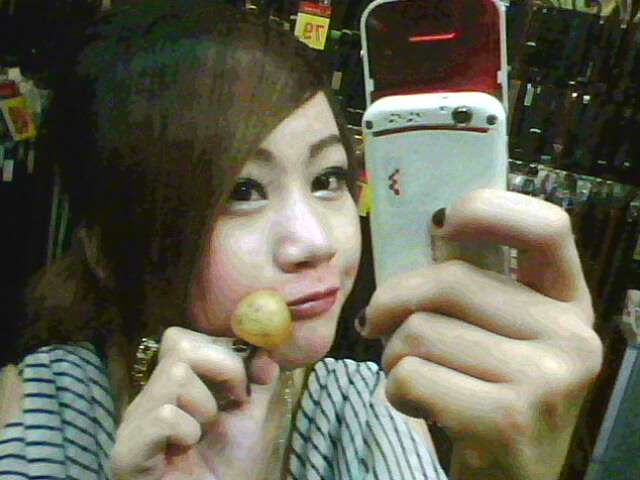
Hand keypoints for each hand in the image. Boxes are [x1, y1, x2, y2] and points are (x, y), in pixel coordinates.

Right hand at [110, 326, 280, 479]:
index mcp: (173, 385)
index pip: (183, 338)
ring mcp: (135, 422)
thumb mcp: (252, 418)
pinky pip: (164, 416)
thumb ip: (258, 382)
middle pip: (179, 344)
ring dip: (205, 405)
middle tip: (231, 403)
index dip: (220, 351)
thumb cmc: (228, 469)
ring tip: (204, 433)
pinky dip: (187, 432)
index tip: (242, 385)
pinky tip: (185, 451)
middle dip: (222, 367)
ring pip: (175, 376)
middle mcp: (149, 397)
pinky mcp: (127, 450)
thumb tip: (266, 351)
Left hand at [359, 189, 602, 479]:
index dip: (489, 209)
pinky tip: (417, 405)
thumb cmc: (484, 392)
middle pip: (451, 281)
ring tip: (410, 375)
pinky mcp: (511, 418)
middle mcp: (573, 334)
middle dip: (393, 303)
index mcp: (567, 300)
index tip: (442, 222)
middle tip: (381, 327)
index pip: (547, 226)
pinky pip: (413, 376)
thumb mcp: (488, 330)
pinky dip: (395, 390)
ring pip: (421, 331)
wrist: (505, 473)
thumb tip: (432, 226)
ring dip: (392, 355)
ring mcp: (550, 378)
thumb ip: (467, 282)